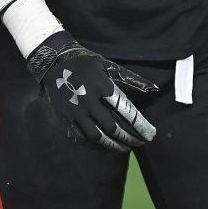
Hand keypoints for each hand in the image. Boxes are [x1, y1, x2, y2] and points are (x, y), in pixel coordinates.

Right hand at [26, 31, 157, 151]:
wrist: (53, 60)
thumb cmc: (86, 62)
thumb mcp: (107, 65)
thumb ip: (130, 79)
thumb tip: (154, 88)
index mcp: (102, 85)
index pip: (126, 111)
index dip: (140, 125)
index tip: (150, 134)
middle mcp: (88, 99)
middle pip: (112, 127)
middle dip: (129, 138)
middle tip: (140, 142)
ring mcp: (75, 110)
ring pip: (97, 136)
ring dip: (113, 145)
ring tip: (124, 147)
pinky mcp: (64, 116)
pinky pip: (81, 137)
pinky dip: (94, 144)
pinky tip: (104, 145)